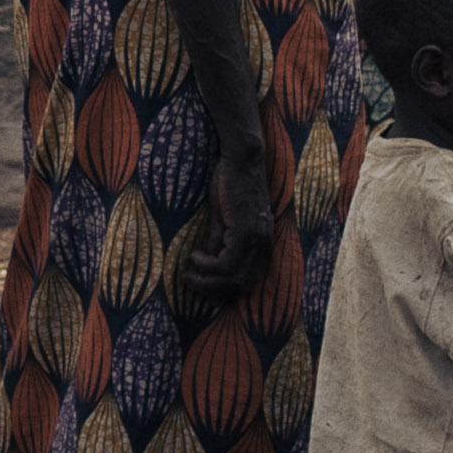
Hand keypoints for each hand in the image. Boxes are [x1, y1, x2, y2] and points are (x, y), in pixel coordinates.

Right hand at [192, 137, 278, 287]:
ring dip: (207, 282)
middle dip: (214, 291)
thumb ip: (218, 240)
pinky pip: (225, 263)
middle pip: (243, 285)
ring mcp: (256, 241)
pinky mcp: (245, 232)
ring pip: (234, 279)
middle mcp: (263, 246)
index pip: (250, 281)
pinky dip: (207, 266)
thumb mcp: (224, 218)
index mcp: (262, 244)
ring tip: (188, 275)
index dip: (226, 290)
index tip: (203, 287)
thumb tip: (206, 261)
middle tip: (191, 283)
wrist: (242, 160)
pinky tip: (193, 256)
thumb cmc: (232, 184)